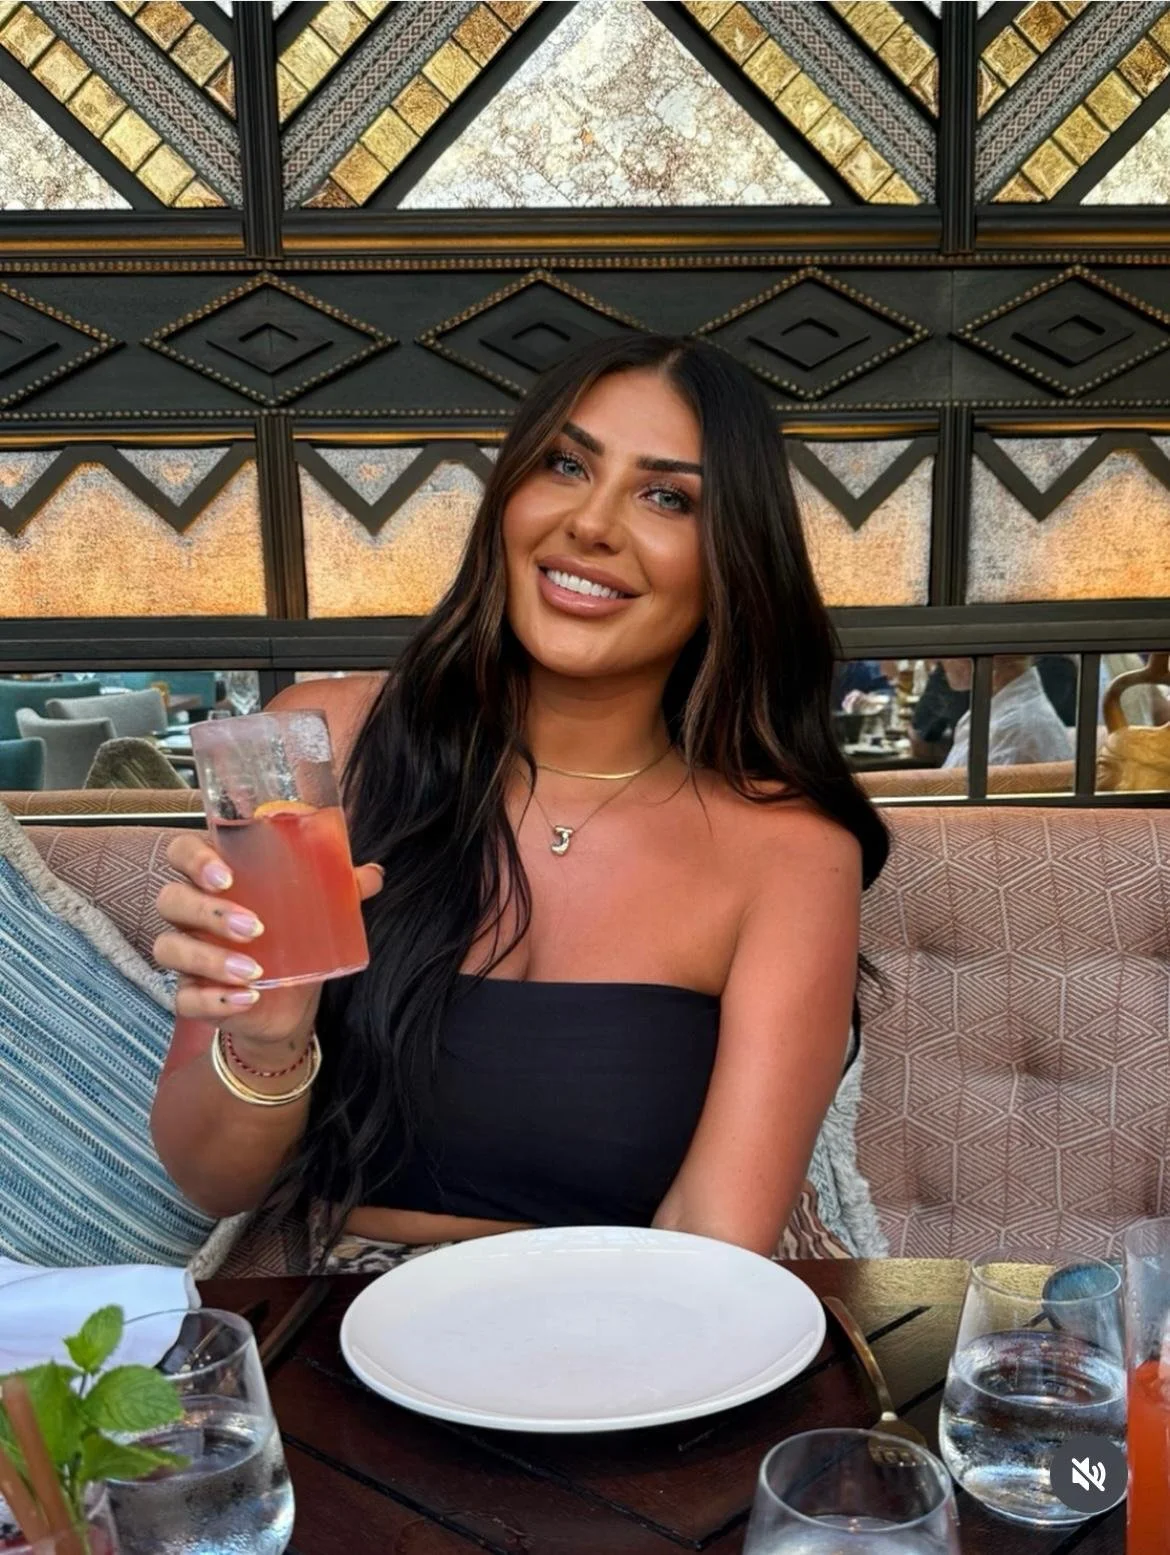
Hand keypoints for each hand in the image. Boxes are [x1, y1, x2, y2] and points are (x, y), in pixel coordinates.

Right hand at [155, 832, 383, 1044]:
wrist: (289, 1002)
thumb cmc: (292, 938)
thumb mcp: (316, 911)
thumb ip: (340, 888)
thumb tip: (374, 873)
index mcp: (216, 880)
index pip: (183, 852)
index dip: (194, 859)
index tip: (226, 875)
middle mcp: (192, 913)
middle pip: (171, 899)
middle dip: (208, 910)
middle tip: (253, 926)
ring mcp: (187, 955)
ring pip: (170, 948)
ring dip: (209, 958)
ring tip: (254, 969)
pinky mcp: (191, 995)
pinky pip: (184, 998)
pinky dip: (213, 1000)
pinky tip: (246, 998)